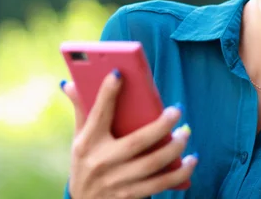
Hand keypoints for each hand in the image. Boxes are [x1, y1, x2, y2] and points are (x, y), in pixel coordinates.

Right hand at [61, 71, 197, 198]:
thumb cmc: (85, 164)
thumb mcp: (78, 140)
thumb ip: (81, 111)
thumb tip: (69, 83)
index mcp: (87, 142)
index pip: (98, 114)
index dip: (106, 94)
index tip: (118, 74)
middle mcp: (101, 162)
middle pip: (136, 141)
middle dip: (161, 125)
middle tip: (177, 110)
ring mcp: (116, 181)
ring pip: (152, 163)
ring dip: (174, 148)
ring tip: (186, 133)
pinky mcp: (129, 196)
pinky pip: (160, 184)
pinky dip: (179, 173)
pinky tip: (191, 161)